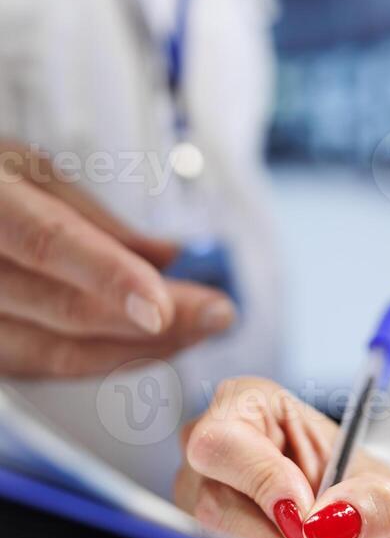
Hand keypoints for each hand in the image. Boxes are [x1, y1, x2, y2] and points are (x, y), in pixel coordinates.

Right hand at [0, 142, 234, 376]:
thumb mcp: (23, 169)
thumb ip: (93, 217)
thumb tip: (169, 257)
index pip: (46, 242)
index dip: (108, 277)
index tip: (167, 306)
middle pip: (62, 310)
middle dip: (154, 321)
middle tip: (218, 313)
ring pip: (53, 355)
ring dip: (136, 351)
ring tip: (197, 333)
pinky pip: (38, 368)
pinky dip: (98, 361)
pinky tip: (145, 348)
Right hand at [175, 377, 389, 537]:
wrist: (356, 520)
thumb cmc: (358, 486)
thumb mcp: (384, 489)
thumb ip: (370, 501)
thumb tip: (327, 526)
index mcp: (248, 402)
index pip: (227, 442)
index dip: (262, 482)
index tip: (305, 522)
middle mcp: (213, 444)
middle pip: (215, 502)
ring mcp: (199, 493)